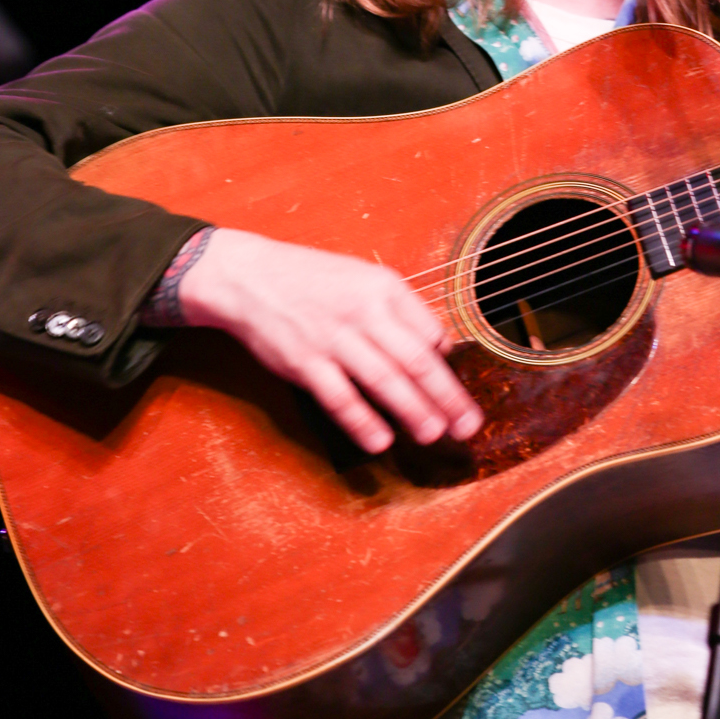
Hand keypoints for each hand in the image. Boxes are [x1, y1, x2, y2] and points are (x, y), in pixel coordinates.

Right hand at [178, 228, 481, 453]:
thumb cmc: (313, 279)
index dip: (449, 363)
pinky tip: (380, 441)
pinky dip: (362, 421)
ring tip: (434, 434)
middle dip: (446, 396)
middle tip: (468, 424)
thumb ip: (402, 309)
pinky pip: (339, 398)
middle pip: (415, 360)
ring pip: (383, 381)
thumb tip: (440, 345)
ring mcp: (333, 339)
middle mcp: (363, 312)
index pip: (429, 329)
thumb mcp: (364, 278)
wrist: (251, 277)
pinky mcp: (305, 363)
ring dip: (413, 411)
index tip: (461, 389)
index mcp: (383, 288)